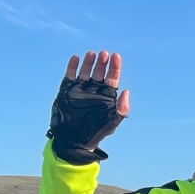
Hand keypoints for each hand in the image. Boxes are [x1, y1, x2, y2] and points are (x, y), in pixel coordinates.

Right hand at [47, 50, 129, 164]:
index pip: (112, 78)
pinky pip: (70, 75)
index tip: (116, 57)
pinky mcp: (67, 89)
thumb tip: (127, 92)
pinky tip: (76, 58)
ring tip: (92, 54)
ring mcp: (80, 89)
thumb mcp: (112, 121)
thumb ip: (121, 108)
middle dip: (102, 62)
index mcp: (106, 96)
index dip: (114, 68)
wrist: (75, 139)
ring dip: (88, 62)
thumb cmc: (96, 132)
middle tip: (104, 54)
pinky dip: (72, 66)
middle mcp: (94, 90)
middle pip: (99, 72)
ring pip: (85, 71)